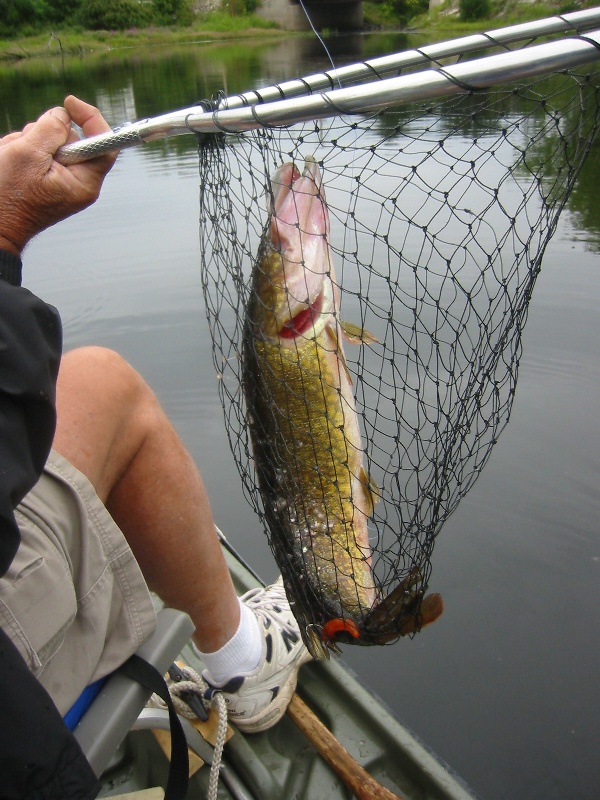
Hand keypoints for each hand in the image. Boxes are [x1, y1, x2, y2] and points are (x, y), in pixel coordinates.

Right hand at [0, 96, 116, 255]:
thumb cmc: (7, 196)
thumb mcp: (28, 154)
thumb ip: (51, 130)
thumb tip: (64, 116)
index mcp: (84, 183)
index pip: (105, 145)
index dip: (92, 119)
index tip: (70, 103)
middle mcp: (79, 183)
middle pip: (73, 139)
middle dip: (47, 134)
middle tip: (26, 147)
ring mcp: (63, 181)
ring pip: (52, 143)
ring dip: (30, 142)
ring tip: (13, 159)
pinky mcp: (48, 179)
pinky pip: (40, 153)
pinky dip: (24, 150)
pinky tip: (12, 161)